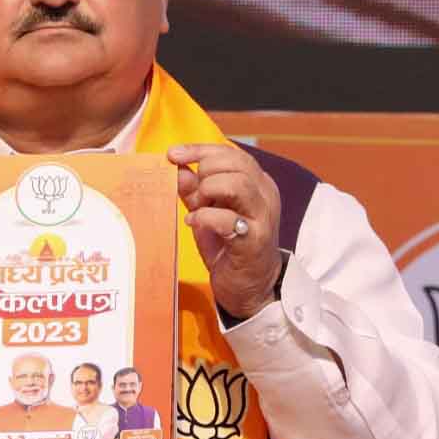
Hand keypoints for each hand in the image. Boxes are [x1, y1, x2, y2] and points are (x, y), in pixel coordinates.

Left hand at [168, 143, 284, 319]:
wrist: (250, 288)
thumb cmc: (229, 248)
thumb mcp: (208, 212)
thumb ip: (194, 190)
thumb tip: (177, 168)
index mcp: (257, 183)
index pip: (230, 153)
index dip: (200, 150)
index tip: (173, 154)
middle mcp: (265, 195)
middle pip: (235, 163)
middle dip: (205, 172)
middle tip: (193, 195)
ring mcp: (263, 217)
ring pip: (237, 184)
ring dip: (208, 192)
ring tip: (197, 208)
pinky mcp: (254, 240)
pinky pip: (227, 218)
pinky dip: (204, 217)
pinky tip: (194, 224)